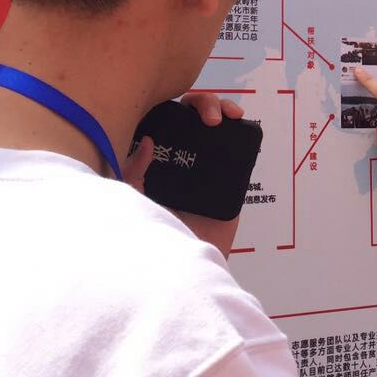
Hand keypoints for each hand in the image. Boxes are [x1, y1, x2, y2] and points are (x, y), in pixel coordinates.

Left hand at [125, 92, 243, 258]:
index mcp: (155, 162)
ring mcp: (207, 171)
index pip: (163, 122)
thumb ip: (133, 173)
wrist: (183, 272)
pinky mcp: (230, 184)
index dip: (172, 107)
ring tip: (228, 116)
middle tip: (211, 117)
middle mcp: (181, 161)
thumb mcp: (133, 202)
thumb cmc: (151, 240)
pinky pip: (239, 156)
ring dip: (224, 111)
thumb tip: (146, 142)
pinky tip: (241, 130)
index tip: (180, 110)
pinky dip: (244, 138)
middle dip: (204, 104)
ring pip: (217, 130)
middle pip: (192, 118)